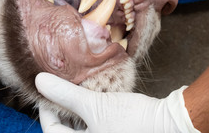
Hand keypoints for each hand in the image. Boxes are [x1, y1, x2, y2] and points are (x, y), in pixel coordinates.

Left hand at [35, 73, 199, 132]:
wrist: (169, 123)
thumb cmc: (132, 120)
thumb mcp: (94, 105)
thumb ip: (66, 94)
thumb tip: (39, 81)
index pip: (52, 132)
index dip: (45, 111)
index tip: (45, 93)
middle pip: (65, 131)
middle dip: (60, 110)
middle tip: (58, 91)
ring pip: (79, 128)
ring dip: (73, 111)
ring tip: (73, 92)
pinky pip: (93, 126)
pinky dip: (87, 114)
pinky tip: (90, 99)